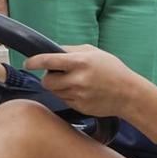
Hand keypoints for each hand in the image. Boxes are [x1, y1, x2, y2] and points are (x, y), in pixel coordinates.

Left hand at [22, 44, 147, 118]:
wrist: (128, 94)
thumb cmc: (112, 70)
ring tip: (73, 82)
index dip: (34, 62)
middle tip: (56, 74)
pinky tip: (80, 91)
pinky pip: (64, 100)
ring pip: (54, 92)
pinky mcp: (79, 107)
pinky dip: (67, 95)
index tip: (28, 63)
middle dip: (48, 78)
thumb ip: (72, 50)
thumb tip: (53, 50)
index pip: (49, 61)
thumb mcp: (94, 52)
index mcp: (80, 62)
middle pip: (47, 81)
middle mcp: (77, 80)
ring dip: (57, 86)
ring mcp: (78, 95)